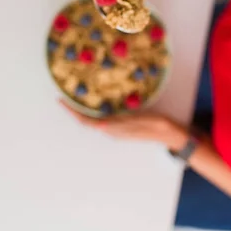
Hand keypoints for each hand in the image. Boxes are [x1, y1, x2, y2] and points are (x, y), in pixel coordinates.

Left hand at [60, 99, 188, 150]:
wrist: (169, 134)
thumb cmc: (156, 125)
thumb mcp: (138, 121)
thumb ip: (119, 123)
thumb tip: (98, 125)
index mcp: (113, 129)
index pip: (86, 122)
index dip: (72, 112)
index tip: (60, 101)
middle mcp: (111, 130)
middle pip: (86, 121)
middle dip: (74, 110)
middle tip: (64, 96)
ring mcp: (116, 129)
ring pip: (93, 119)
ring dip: (83, 110)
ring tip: (75, 97)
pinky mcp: (122, 125)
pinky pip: (103, 118)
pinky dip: (94, 110)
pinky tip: (96, 102)